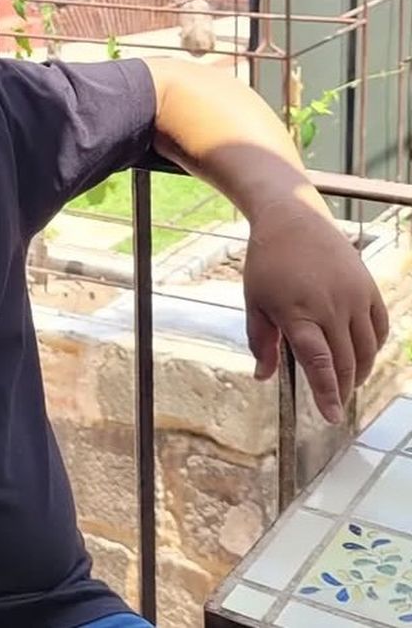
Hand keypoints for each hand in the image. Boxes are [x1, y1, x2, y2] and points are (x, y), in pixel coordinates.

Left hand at [243, 197, 388, 423]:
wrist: (293, 219)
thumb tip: (263, 376)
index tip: (330, 416)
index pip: (319, 362)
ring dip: (360, 371)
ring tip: (348, 383)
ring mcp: (354, 297)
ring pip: (367, 348)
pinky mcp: (368, 288)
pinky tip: (362, 355)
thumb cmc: (267, 262)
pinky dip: (373, 347)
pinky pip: (380, 327)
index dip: (326, 392)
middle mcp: (331, 307)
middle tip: (335, 405)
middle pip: (346, 361)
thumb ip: (260, 341)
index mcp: (298, 313)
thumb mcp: (254, 302)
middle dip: (343, 388)